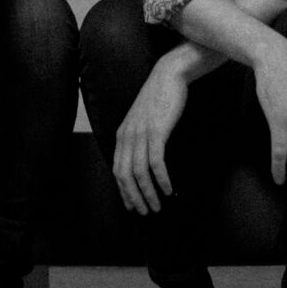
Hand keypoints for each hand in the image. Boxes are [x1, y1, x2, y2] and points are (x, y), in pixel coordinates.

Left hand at [112, 58, 193, 214]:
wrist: (169, 75)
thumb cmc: (159, 98)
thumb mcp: (142, 120)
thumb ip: (139, 138)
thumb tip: (143, 160)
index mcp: (122, 135)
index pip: (117, 170)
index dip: (124, 191)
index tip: (133, 207)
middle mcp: (127, 136)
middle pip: (125, 176)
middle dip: (134, 198)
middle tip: (146, 212)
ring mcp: (141, 133)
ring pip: (139, 173)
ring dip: (148, 193)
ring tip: (158, 206)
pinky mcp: (156, 131)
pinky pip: (155, 162)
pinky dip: (161, 179)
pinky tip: (168, 189)